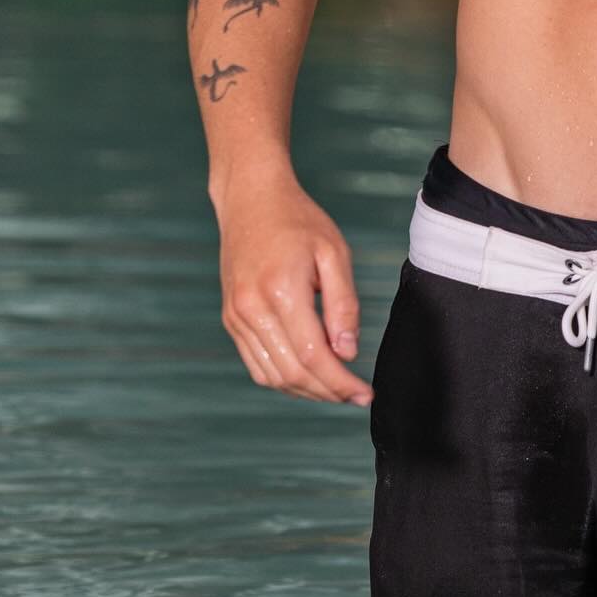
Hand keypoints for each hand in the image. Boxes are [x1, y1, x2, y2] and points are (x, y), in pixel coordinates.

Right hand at [215, 170, 371, 406]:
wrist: (250, 199)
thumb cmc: (298, 221)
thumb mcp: (334, 252)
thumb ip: (343, 304)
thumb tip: (347, 353)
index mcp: (280, 291)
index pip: (314, 356)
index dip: (341, 382)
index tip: (366, 394)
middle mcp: (251, 309)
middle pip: (293, 372)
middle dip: (328, 392)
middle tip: (356, 397)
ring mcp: (236, 316)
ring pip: (272, 376)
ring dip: (306, 391)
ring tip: (336, 390)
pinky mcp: (231, 319)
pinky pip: (256, 365)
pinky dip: (283, 379)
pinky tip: (308, 376)